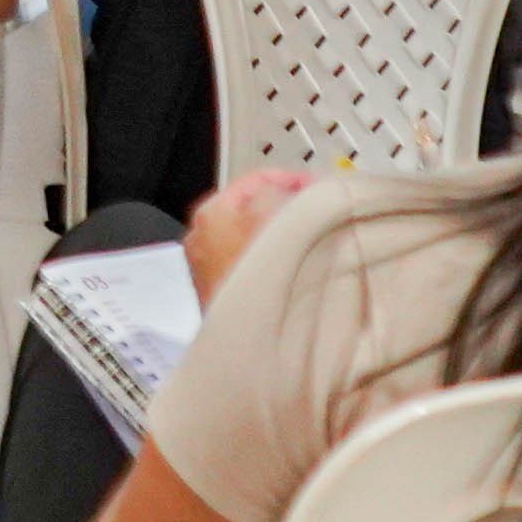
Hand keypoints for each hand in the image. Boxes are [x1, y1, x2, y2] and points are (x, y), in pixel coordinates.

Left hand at [183, 162, 313, 301]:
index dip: (294, 178)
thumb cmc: (255, 281)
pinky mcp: (222, 294)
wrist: (246, 343)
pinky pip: (253, 265)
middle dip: (289, 209)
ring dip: (283, 238)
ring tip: (312, 244)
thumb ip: (289, 192)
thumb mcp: (279, 217)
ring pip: (255, 238)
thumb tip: (300, 189)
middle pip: (255, 208)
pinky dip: (274, 262)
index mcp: (210, 212)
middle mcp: (202, 238)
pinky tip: (296, 272)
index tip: (319, 187)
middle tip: (318, 214)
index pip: (257, 178)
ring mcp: (210, 269)